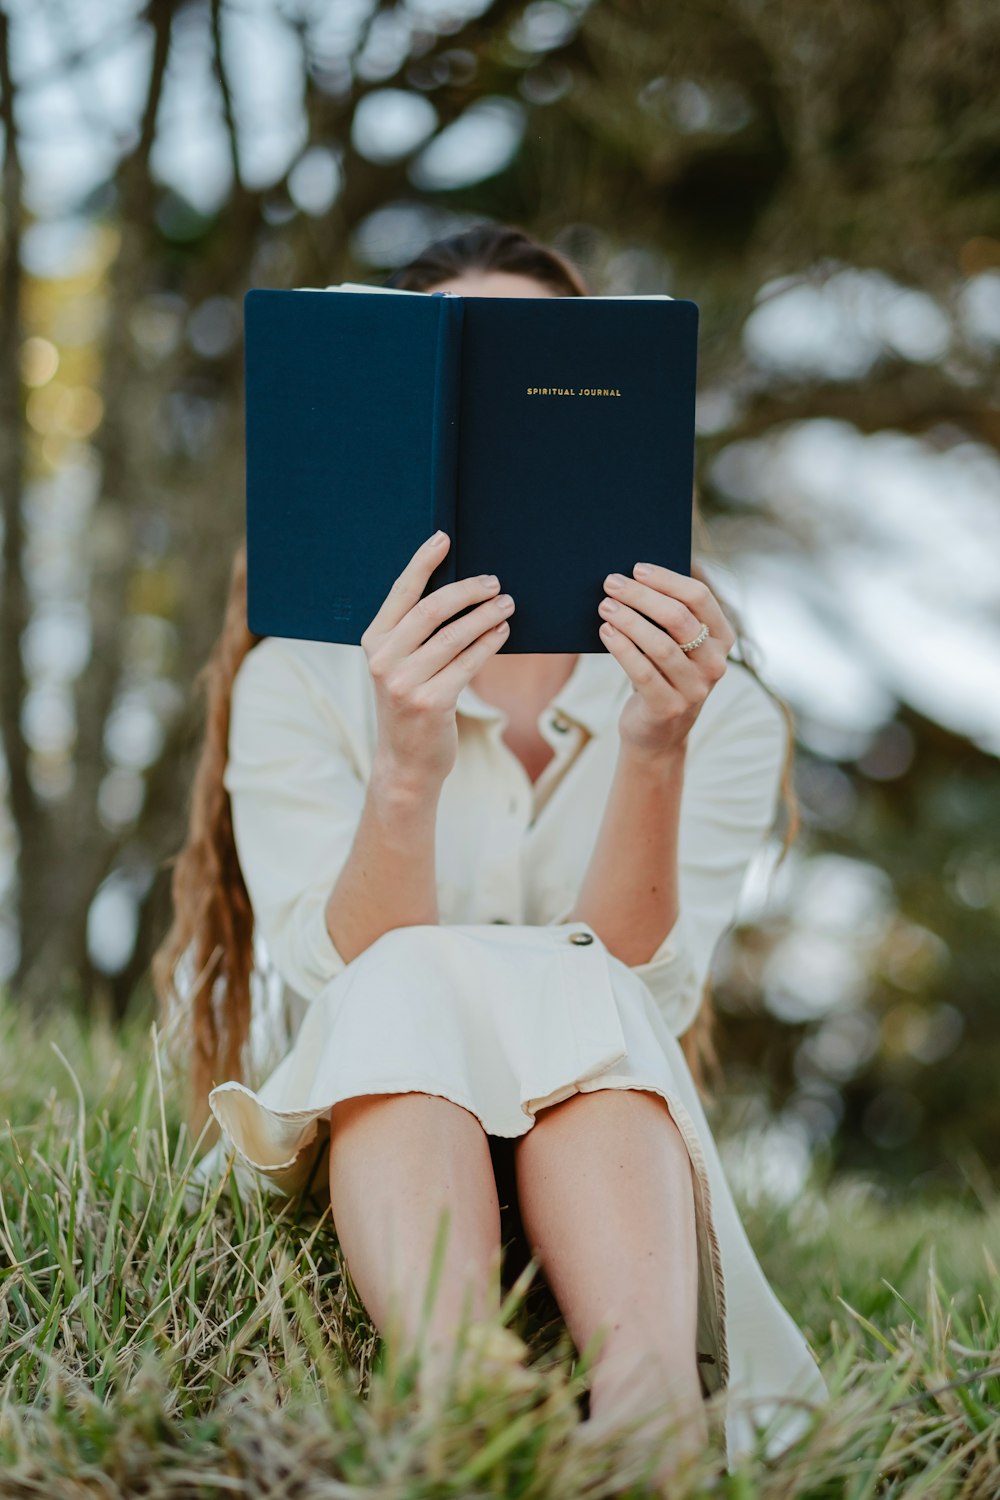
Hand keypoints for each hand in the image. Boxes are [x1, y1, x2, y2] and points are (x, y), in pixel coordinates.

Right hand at [361, 530, 514, 787]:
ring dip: (486, 616)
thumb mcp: (400, 667)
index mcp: (373, 642)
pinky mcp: (431, 702)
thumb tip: (457, 589)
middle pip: (431, 610)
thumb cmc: (410, 706)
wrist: (405, 763)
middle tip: (494, 581)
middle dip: (467, 590)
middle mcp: (383, 660)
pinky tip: (503, 632)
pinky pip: (468, 662)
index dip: (422, 562)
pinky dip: (489, 643)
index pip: (401, 593)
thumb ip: (415, 633)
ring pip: (455, 636)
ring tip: (507, 604)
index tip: (443, 538)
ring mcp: (405, 683)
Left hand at [597, 563, 736, 759]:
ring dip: (628, 620)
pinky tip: (605, 632)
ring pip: (660, 645)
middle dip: (642, 596)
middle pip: (678, 618)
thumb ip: (667, 618)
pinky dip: (622, 648)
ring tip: (604, 605)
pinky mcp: (669, 708)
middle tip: (611, 583)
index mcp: (722, 638)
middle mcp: (715, 663)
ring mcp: (695, 689)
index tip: (636, 568)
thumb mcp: (675, 647)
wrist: (657, 734)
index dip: (667, 579)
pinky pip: (643, 672)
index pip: (699, 598)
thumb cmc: (662, 675)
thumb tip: (632, 578)